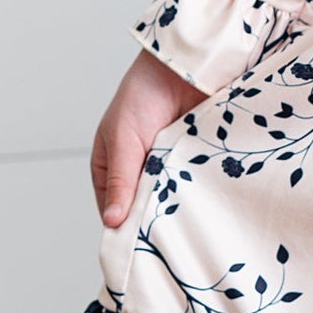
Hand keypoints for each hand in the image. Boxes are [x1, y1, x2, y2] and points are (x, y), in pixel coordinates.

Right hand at [90, 51, 204, 227]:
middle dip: (152, 218)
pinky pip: (194, 184)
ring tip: (183, 221)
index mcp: (111, 165)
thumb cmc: (142, 95)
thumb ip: (120, 180)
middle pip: (143, 206)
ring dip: (176, 205)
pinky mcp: (193, 160)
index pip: (113, 207)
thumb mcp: (123, 140)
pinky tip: (202, 203)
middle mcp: (138, 169)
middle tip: (164, 237)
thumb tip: (112, 221)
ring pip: (170, 197)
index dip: (122, 225)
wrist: (183, 67)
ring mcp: (168, 165)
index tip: (136, 245)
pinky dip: (196, 191)